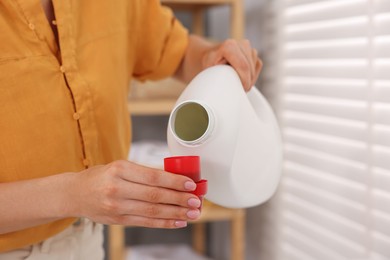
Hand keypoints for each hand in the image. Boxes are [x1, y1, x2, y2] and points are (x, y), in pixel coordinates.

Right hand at [70, 160, 200, 227]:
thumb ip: (144, 172)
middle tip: (196, 201)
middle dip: (179, 199)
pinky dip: (164, 223)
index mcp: (120, 169)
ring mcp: (116, 207)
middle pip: (155, 196)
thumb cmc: (101, 176)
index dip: (175, 181)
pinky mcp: (118, 220)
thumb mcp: (120, 167)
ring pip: (152, 212)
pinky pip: (145, 222)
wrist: (75, 193)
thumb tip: (175, 177)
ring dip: (176, 213)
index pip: (153, 176)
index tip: (191, 184)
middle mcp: (117, 188)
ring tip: (192, 213)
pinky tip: (178, 221)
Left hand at [202, 39, 262, 90]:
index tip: (241, 90)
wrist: (210, 55)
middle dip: (247, 82)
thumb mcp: (210, 71)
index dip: (245, 81)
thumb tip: (230, 90)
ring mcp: (248, 46)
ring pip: (254, 68)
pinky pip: (257, 65)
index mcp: (229, 46)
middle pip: (250, 69)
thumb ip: (220, 77)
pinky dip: (252, 74)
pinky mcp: (252, 51)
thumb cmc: (209, 65)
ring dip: (249, 79)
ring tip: (236, 81)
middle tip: (238, 90)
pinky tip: (241, 76)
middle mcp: (241, 43)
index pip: (243, 66)